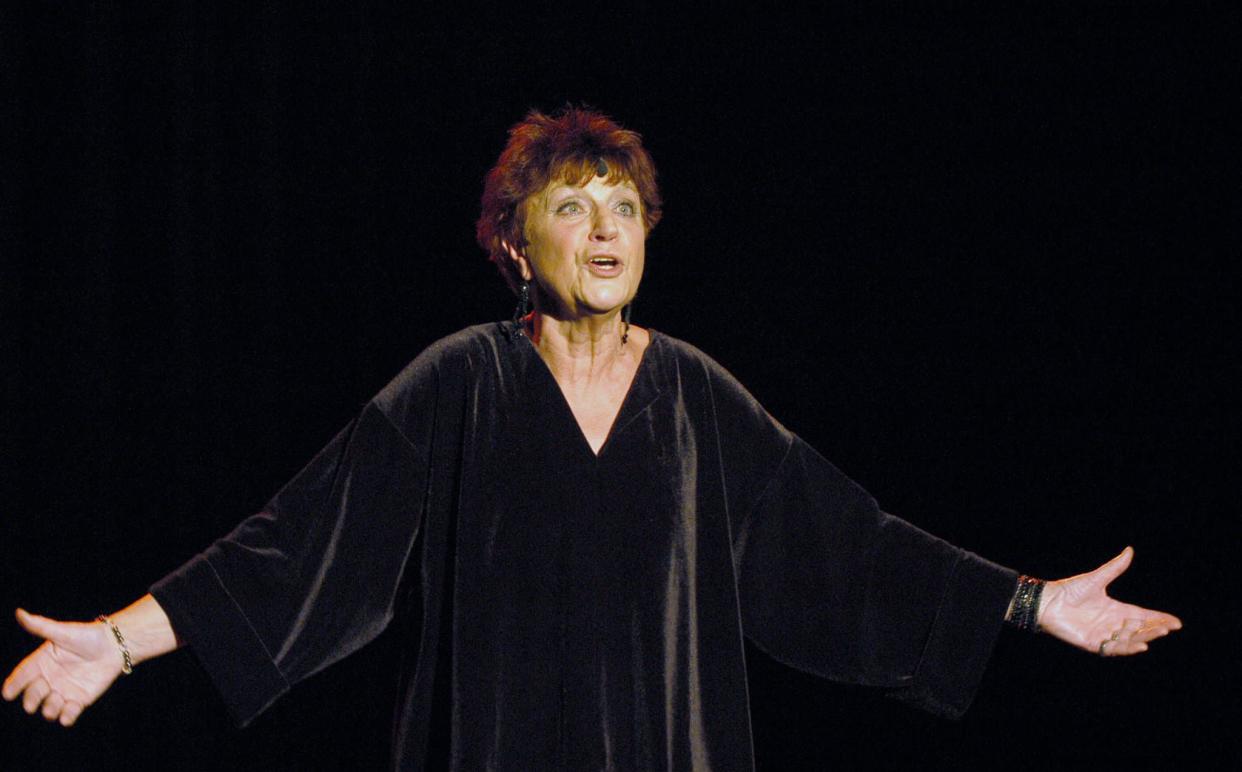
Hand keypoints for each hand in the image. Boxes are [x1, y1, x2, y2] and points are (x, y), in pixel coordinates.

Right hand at [2, 609, 125, 725]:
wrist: (115, 645)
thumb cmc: (88, 636)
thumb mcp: (63, 632)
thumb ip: (40, 626)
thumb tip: (19, 612)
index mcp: (42, 662)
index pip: (22, 676)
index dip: (14, 685)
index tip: (7, 693)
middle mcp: (49, 679)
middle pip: (33, 695)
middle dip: (31, 700)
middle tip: (34, 701)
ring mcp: (63, 691)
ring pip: (49, 708)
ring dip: (49, 709)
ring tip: (56, 702)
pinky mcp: (79, 700)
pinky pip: (69, 714)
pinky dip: (66, 718)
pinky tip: (67, 717)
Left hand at [1038, 547, 1182, 655]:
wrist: (1047, 601)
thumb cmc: (1069, 590)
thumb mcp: (1096, 578)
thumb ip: (1114, 568)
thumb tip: (1129, 550)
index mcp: (1115, 609)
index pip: (1142, 616)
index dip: (1158, 618)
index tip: (1176, 622)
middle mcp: (1111, 624)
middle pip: (1139, 628)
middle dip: (1155, 628)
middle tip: (1169, 627)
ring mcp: (1103, 634)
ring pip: (1130, 639)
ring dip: (1145, 637)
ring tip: (1159, 632)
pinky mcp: (1092, 643)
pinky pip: (1113, 648)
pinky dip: (1127, 648)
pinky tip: (1140, 646)